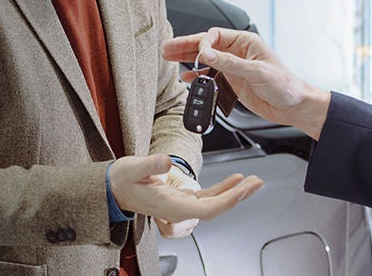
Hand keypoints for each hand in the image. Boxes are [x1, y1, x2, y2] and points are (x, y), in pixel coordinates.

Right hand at [109, 155, 262, 225]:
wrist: (113, 188)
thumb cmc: (122, 180)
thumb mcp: (133, 168)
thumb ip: (150, 165)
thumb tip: (166, 162)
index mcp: (170, 206)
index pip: (206, 209)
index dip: (226, 201)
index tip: (241, 190)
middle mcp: (180, 209)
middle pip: (217, 208)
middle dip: (239, 196)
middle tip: (257, 182)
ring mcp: (183, 205)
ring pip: (216, 203)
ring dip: (236, 193)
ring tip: (253, 181)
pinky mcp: (183, 198)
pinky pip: (208, 197)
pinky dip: (224, 188)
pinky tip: (236, 180)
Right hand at [163, 27, 330, 138]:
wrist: (295, 106)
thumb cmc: (285, 85)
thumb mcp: (257, 72)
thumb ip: (230, 63)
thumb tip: (207, 54)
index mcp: (245, 42)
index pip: (215, 36)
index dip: (202, 43)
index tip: (197, 55)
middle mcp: (237, 52)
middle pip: (206, 45)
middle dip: (185, 46)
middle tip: (167, 48)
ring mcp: (234, 67)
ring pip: (205, 60)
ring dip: (187, 60)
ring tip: (168, 59)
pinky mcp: (232, 82)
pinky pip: (210, 76)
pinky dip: (198, 77)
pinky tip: (187, 78)